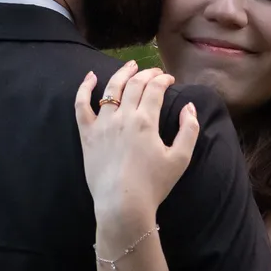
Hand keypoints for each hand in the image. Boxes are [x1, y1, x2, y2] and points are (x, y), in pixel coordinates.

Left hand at [74, 61, 200, 233]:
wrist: (122, 205)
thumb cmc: (153, 185)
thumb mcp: (180, 159)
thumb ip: (189, 130)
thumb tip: (190, 107)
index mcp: (146, 121)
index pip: (155, 89)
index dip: (163, 80)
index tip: (170, 80)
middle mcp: (123, 116)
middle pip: (134, 85)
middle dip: (147, 74)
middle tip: (154, 72)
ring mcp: (102, 124)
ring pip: (110, 89)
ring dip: (122, 73)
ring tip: (130, 66)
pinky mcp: (87, 135)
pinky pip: (81, 105)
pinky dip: (84, 88)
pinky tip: (90, 77)